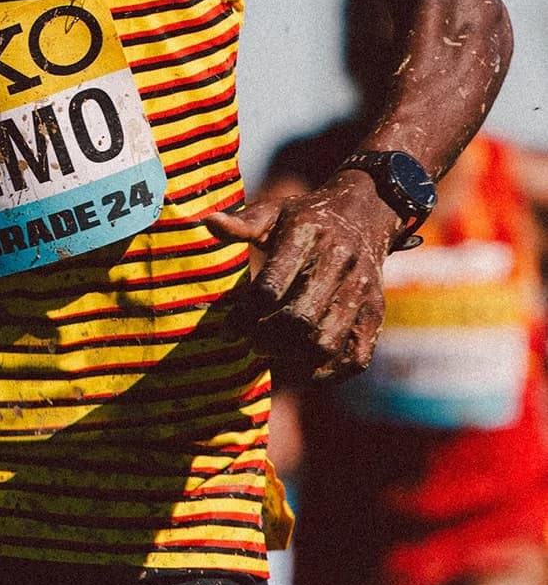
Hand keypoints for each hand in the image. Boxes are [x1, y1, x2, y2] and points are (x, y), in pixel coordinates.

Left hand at [208, 171, 396, 380]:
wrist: (366, 212)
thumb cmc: (307, 218)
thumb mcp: (274, 212)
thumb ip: (243, 224)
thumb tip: (208, 223)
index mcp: (308, 236)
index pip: (270, 286)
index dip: (243, 314)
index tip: (227, 329)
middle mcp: (339, 262)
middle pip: (300, 318)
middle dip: (267, 338)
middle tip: (251, 342)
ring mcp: (361, 289)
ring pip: (326, 341)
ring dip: (293, 356)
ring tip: (272, 350)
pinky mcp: (375, 310)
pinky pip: (357, 355)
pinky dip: (331, 372)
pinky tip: (306, 370)